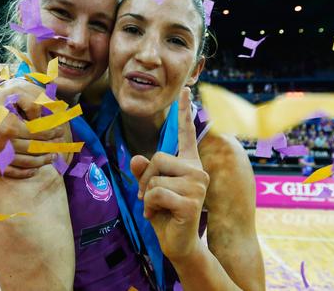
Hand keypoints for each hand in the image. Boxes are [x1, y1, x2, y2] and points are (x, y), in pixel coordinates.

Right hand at [0, 78, 67, 177]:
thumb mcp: (13, 94)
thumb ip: (32, 103)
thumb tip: (46, 116)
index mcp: (8, 126)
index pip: (37, 134)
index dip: (51, 134)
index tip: (60, 132)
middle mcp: (0, 142)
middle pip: (32, 149)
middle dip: (49, 148)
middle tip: (58, 148)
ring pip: (23, 162)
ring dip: (40, 162)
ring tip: (51, 159)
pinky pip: (8, 171)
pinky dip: (23, 172)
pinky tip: (34, 170)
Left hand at [130, 88, 209, 260]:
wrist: (178, 244)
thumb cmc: (164, 215)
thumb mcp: (149, 190)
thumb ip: (144, 172)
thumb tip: (136, 158)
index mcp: (189, 164)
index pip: (186, 134)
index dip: (184, 112)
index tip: (186, 90)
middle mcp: (197, 170)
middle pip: (158, 157)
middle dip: (145, 178)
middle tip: (148, 198)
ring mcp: (197, 185)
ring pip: (155, 177)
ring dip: (147, 196)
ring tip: (155, 208)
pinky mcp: (192, 201)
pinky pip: (156, 193)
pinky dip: (149, 206)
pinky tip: (157, 216)